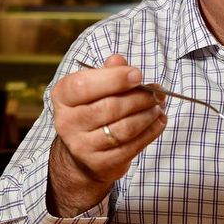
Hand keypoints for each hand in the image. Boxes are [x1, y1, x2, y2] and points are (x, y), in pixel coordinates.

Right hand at [48, 55, 166, 214]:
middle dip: (140, 98)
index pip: (85, 85)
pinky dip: (151, 132)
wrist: (82, 154)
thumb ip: (107, 72)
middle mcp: (67, 122)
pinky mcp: (100, 163)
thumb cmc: (93, 110)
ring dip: (148, 115)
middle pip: (110, 107)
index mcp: (63, 97)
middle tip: (158, 92)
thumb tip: (118, 60)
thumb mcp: (95, 88)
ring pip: (124, 128)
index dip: (114, 79)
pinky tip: (159, 121)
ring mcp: (82, 146)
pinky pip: (132, 146)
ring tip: (159, 105)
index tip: (138, 75)